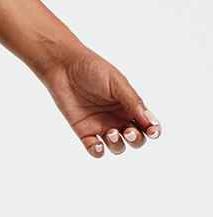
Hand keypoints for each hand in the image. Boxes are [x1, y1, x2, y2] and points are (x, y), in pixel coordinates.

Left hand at [38, 45, 160, 157]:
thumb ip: (132, 101)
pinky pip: (95, 149)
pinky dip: (98, 151)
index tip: (153, 131)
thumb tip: (151, 122)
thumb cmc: (92, 68)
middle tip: (128, 132)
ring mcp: (101, 125)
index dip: (153, 131)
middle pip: (136, 139)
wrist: (63, 65)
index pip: (147, 124)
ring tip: (110, 132)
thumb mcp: (116, 82)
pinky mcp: (84, 130)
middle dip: (136, 140)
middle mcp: (117, 118)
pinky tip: (98, 145)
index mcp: (129, 105)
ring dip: (118, 145)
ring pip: (117, 146)